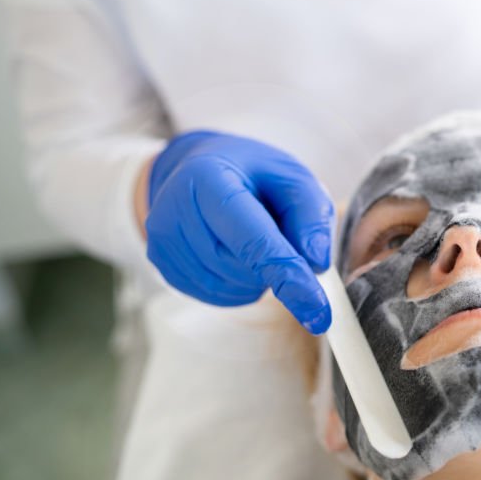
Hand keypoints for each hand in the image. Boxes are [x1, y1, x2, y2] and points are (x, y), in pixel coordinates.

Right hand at [144, 131, 333, 332]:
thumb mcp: (293, 176)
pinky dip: (241, 284)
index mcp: (209, 179)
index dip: (287, 276)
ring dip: (258, 277)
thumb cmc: (251, 173)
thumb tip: (315, 262)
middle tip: (284, 238)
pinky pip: (215, 295)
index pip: (252, 239)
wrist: (201, 168)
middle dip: (275, 267)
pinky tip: (241, 255)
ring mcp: (163, 240)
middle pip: (241, 267)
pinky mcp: (163, 264)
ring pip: (228, 286)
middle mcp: (176, 208)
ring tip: (259, 240)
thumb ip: (311, 214)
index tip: (318, 311)